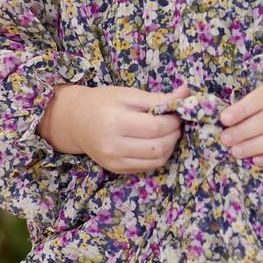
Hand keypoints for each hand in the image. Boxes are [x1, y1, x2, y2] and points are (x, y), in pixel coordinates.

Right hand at [42, 84, 181, 176]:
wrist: (75, 121)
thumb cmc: (103, 103)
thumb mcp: (129, 94)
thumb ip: (159, 98)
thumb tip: (187, 93)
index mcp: (115, 121)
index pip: (156, 127)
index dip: (173, 121)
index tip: (176, 113)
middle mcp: (113, 145)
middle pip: (158, 146)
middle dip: (174, 134)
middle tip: (174, 123)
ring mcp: (114, 161)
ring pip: (156, 160)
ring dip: (169, 146)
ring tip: (166, 133)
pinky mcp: (116, 169)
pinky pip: (148, 167)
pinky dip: (158, 155)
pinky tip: (156, 143)